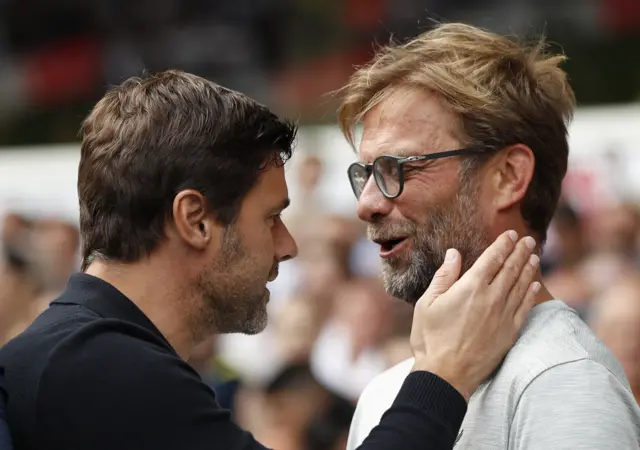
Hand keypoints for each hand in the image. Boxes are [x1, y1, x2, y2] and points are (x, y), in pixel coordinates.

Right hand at [410, 230, 539, 400]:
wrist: (446, 374)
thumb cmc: (431, 338)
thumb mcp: (427, 303)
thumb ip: (444, 277)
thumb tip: (454, 254)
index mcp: (470, 287)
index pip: (492, 258)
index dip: (503, 244)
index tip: (511, 234)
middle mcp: (491, 297)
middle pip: (510, 268)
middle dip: (520, 252)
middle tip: (529, 240)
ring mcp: (503, 315)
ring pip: (521, 286)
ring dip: (529, 269)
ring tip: (534, 257)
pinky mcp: (509, 332)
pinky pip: (525, 308)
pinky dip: (531, 294)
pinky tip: (535, 285)